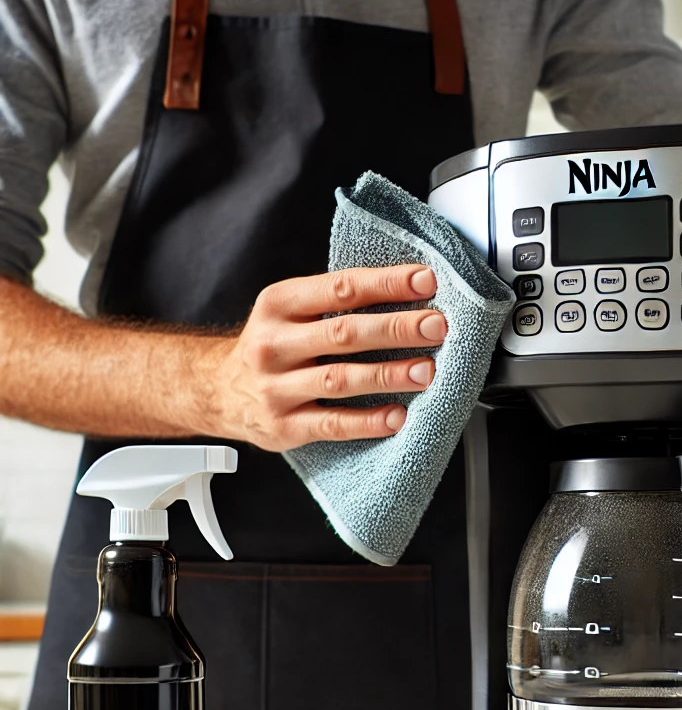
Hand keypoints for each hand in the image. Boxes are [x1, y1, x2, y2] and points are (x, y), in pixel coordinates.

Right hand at [204, 264, 445, 450]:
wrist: (217, 391)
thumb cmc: (272, 346)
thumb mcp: (288, 311)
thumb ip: (335, 302)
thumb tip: (407, 291)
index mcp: (280, 305)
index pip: (340, 288)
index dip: (385, 284)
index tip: (425, 282)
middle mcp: (275, 344)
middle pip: (344, 333)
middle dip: (396, 328)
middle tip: (435, 326)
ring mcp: (277, 388)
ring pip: (340, 379)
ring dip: (388, 374)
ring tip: (426, 370)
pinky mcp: (284, 427)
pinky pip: (332, 424)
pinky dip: (368, 421)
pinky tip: (397, 415)